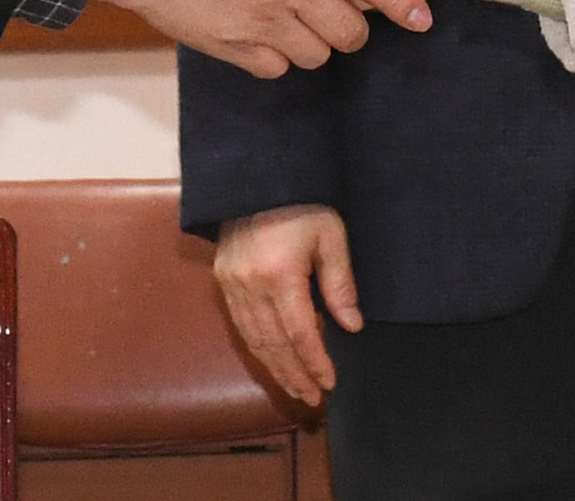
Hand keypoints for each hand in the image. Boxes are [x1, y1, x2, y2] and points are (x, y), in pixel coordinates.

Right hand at [93, 0, 435, 78]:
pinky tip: (267, 36)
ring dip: (317, 42)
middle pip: (350, 30)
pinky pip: (275, 67)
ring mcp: (261, 20)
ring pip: (317, 54)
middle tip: (342, 16)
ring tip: (302, 24)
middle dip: (354, 27)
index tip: (418, 15)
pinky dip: (278, 57)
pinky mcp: (231, 45)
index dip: (400, 1)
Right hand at [213, 204, 361, 404]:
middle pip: (274, 344)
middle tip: (312, 398)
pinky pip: (239, 325)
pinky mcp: (222, 280)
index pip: (300, 333)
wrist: (257, 175)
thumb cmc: (301, 202)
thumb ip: (340, 284)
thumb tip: (352, 326)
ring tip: (295, 388)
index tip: (331, 383)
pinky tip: (271, 360)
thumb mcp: (331, 236)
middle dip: (294, 375)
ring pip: (253, 340)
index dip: (316, 362)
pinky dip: (257, 348)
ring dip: (274, 368)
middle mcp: (251, 285)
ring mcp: (232, 284)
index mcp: (280, 274)